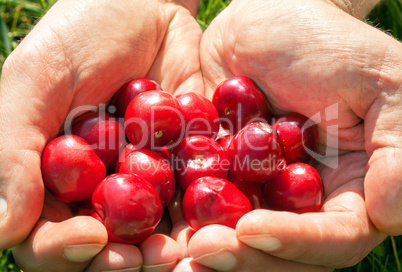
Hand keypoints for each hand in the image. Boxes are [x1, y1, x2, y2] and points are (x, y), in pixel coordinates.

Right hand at [0, 0, 201, 268]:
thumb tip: (1, 227)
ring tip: (178, 254)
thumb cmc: (84, 32)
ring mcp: (147, 180)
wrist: (149, 4)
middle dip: (118, 260)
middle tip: (138, 261)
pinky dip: (203, 217)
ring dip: (164, 251)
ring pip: (152, 233)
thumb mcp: (39, 78)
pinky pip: (196, 200)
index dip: (61, 248)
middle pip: (102, 246)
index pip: (47, 233)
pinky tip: (214, 225)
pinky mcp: (188, 165)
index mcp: (53, 176)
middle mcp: (100, 187)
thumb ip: (14, 147)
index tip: (88, 240)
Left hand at [182, 0, 401, 269]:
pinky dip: (177, 220)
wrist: (265, 15)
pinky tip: (151, 232)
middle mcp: (301, 200)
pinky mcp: (217, 173)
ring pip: (234, 237)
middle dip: (242, 257)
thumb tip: (390, 216)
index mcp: (347, 188)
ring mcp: (256, 190)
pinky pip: (197, 204)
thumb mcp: (380, 81)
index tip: (253, 230)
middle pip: (279, 251)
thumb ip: (398, 148)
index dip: (296, 241)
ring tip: (167, 258)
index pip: (333, 236)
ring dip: (204, 251)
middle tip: (201, 254)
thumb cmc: (326, 41)